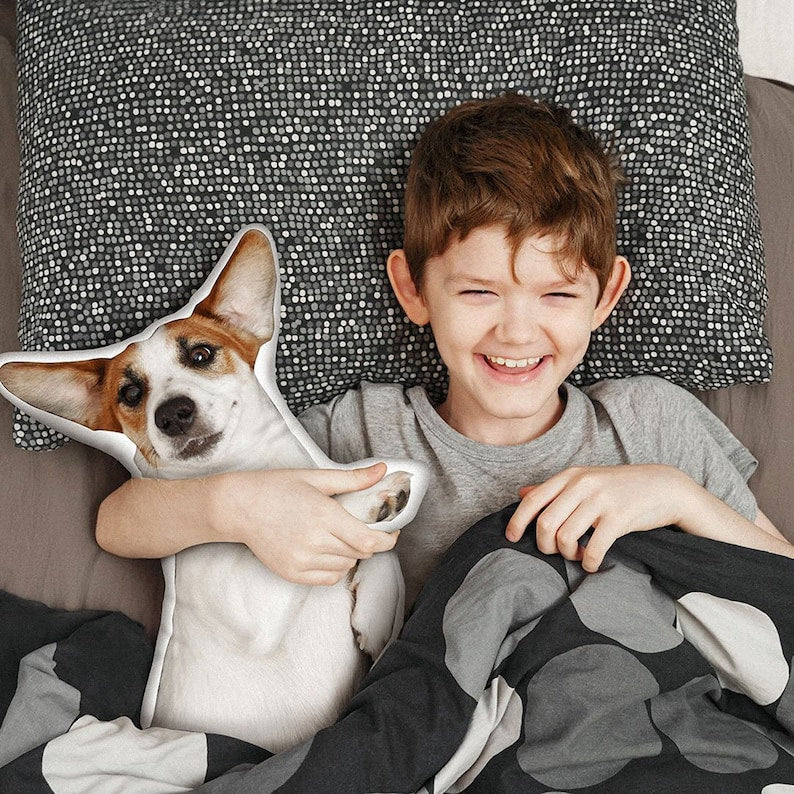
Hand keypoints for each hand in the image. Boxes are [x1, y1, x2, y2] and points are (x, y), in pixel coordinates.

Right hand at [222, 464, 399, 585]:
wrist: (239, 507)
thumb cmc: (276, 488)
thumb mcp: (316, 478)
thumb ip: (353, 479)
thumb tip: (383, 470)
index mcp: (324, 515)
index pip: (369, 540)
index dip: (387, 540)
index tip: (392, 532)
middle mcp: (314, 541)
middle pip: (360, 553)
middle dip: (367, 541)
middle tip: (360, 527)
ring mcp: (302, 560)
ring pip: (346, 565)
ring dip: (350, 553)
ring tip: (338, 535)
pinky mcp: (292, 573)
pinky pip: (329, 579)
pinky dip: (335, 567)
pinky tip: (327, 551)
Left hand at [505, 464, 689, 571]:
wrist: (663, 486)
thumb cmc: (619, 487)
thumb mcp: (584, 480)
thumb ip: (553, 489)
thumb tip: (521, 494)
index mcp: (570, 476)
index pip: (533, 501)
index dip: (517, 522)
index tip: (512, 538)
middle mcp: (582, 485)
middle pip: (545, 524)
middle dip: (545, 546)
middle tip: (556, 551)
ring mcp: (600, 500)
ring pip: (565, 538)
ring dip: (568, 555)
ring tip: (578, 555)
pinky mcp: (619, 517)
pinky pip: (593, 549)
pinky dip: (589, 563)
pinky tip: (592, 563)